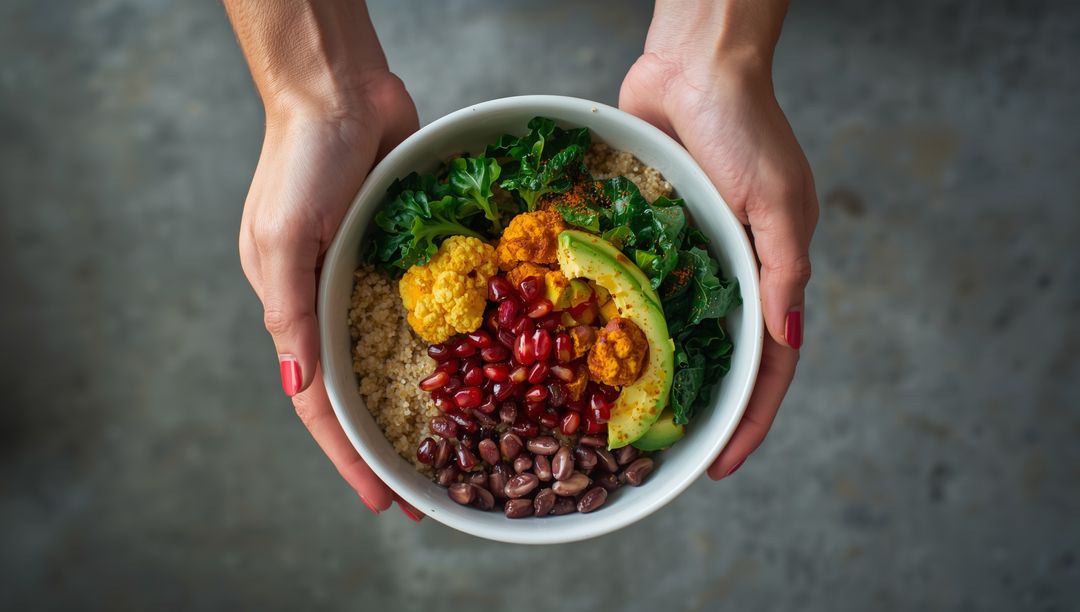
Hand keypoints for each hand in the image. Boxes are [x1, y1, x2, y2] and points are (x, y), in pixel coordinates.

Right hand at [238, 72, 423, 516]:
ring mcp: (372, 284)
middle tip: (430, 495)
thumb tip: (296, 386)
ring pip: (399, 363)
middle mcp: (333, 306)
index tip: (382, 502)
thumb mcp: (284, 239)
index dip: (350, 456)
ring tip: (460, 449)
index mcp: (295, 310)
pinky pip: (431, 316)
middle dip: (391, 448)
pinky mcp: (408, 259)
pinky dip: (449, 350)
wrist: (341, 90)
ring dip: (423, 409)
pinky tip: (478, 374)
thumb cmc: (302, 160)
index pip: (322, 405)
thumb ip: (290, 312)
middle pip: (364, 394)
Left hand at [620, 51, 817, 477]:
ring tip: (616, 419)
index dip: (747, 419)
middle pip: (715, 359)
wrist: (695, 64)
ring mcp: (683, 255)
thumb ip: (784, 272)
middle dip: (695, 410)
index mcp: (769, 271)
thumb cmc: (746, 126)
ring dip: (650, 374)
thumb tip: (789, 342)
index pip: (767, 365)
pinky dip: (614, 318)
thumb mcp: (779, 202)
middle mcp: (726, 271)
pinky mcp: (644, 232)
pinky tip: (583, 348)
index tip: (719, 465)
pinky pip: (630, 285)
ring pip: (668, 330)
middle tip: (660, 456)